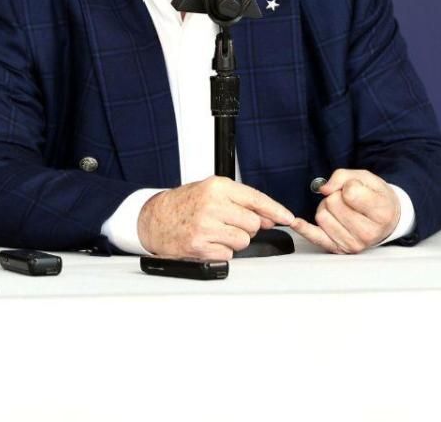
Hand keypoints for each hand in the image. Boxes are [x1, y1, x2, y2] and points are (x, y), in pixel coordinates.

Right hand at [138, 177, 308, 260]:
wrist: (152, 219)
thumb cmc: (182, 205)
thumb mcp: (210, 192)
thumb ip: (241, 201)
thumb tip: (270, 217)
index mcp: (215, 187)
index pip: (256, 198)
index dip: (276, 210)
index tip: (288, 218)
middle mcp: (211, 205)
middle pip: (253, 222)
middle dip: (246, 226)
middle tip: (227, 223)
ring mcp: (205, 226)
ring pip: (243, 240)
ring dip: (233, 240)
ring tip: (215, 232)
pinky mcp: (200, 246)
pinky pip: (229, 254)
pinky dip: (221, 251)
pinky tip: (207, 242)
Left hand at [306, 169, 400, 253]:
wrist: (386, 219)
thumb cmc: (375, 196)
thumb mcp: (365, 178)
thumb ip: (342, 177)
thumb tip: (323, 189)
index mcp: (382, 213)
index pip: (350, 193)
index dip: (349, 185)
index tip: (357, 188)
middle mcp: (369, 233)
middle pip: (332, 204)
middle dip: (336, 196)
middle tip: (349, 200)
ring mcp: (354, 244)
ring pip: (322, 216)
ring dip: (327, 208)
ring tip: (343, 209)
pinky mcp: (339, 249)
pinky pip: (315, 237)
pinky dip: (304, 229)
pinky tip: (295, 222)